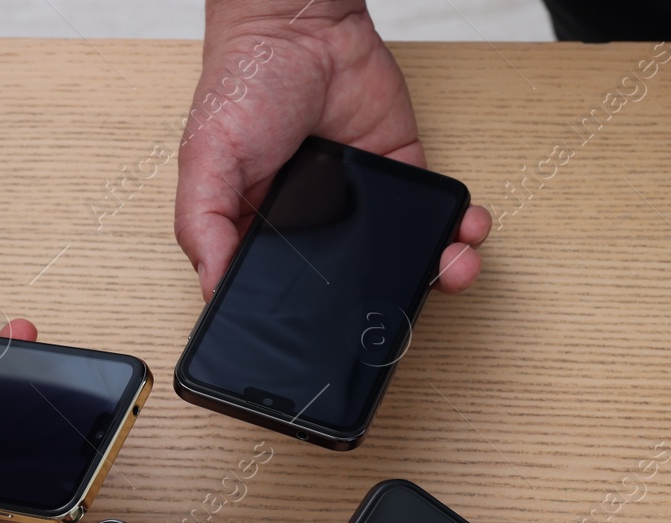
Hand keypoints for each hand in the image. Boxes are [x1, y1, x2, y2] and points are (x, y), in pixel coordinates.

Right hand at [176, 0, 491, 298]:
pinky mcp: (398, 174)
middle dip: (386, 304)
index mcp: (258, 234)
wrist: (299, 25)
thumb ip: (203, 226)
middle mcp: (310, 228)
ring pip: (400, 258)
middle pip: (353, 286)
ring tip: (454, 271)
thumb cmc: (243, 85)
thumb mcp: (204, 161)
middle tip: (408, 316)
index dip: (312, 323)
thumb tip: (212, 288)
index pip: (285, 296)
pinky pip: (432, 215)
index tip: (339, 343)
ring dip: (435, 273)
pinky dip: (458, 228)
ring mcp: (359, 205)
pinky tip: (467, 232)